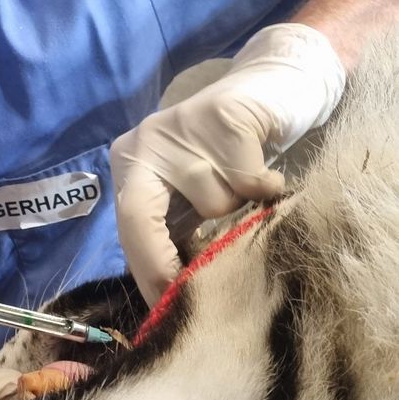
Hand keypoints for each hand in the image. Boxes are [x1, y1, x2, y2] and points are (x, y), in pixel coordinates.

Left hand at [110, 24, 345, 305]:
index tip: (166, 310)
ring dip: (240, 212)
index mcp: (132, 163)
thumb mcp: (194, 194)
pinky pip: (249, 181)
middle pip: (140, 214)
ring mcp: (180, 125)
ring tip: (251, 196)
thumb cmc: (231, 157)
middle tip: (196, 291)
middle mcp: (145, 141)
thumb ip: (179, 230)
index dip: (147, 271)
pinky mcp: (223, 115)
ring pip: (212, 202)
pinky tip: (270, 177)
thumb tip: (173, 299)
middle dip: (164, 259)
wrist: (272, 90)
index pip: (126, 226)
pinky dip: (268, 190)